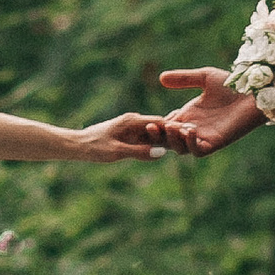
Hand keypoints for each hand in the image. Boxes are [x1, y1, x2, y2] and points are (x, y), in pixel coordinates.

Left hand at [66, 111, 183, 161]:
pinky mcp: (130, 136)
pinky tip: (170, 149)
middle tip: (197, 137)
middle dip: (177, 132)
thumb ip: (138, 152)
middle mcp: (134, 122)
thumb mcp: (116, 152)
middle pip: (161, 126)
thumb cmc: (94, 148)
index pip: (161, 122)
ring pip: (156, 133)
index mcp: (133, 121)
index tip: (194, 132)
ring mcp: (132, 128)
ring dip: (169, 137)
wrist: (77, 145)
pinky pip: (148, 139)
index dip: (177, 128)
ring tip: (189, 143)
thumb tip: (161, 153)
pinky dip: (159, 142)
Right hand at [155, 69, 263, 155]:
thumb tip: (160, 78)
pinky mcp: (216, 143)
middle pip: (168, 140)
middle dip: (157, 136)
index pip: (164, 125)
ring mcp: (204, 137)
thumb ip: (183, 79)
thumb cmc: (232, 84)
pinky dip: (190, 144)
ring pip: (180, 148)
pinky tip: (189, 130)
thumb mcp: (205, 77)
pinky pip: (198, 151)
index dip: (155, 124)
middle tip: (150, 126)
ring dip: (172, 140)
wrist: (254, 93)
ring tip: (170, 126)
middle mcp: (194, 128)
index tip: (146, 117)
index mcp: (189, 115)